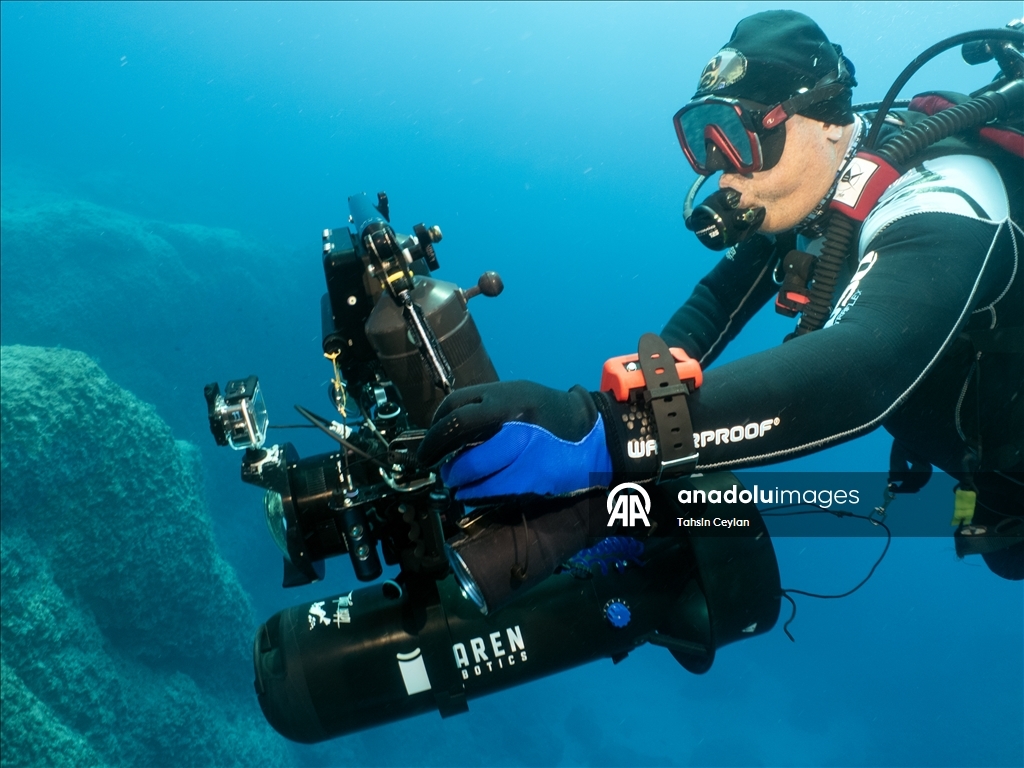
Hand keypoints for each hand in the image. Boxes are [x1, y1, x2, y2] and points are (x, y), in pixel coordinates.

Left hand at [418, 381, 612, 502]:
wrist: (593, 436)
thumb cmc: (549, 417)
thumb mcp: (517, 397)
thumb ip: (485, 410)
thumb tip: (449, 435)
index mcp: (507, 396)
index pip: (456, 410)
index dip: (436, 433)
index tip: (430, 446)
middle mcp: (515, 421)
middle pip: (464, 447)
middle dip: (447, 466)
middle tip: (442, 471)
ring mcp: (526, 452)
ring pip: (476, 474)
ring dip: (459, 484)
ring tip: (457, 484)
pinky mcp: (535, 478)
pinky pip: (495, 491)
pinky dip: (477, 495)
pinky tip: (472, 494)